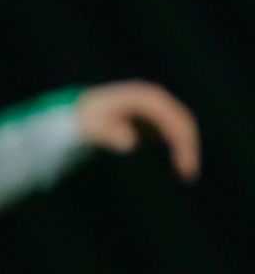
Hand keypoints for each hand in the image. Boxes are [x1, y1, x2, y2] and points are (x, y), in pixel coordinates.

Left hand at [76, 81, 199, 180]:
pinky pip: (176, 134)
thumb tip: (129, 142)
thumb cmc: (88, 120)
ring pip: (183, 128)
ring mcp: (159, 108)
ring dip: (188, 150)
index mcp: (144, 98)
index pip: (172, 117)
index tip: (184, 162)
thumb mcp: (93, 127)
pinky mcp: (158, 119)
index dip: (182, 139)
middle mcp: (156, 99)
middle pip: (183, 122)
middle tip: (188, 175)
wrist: (85, 111)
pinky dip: (182, 149)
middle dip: (189, 147)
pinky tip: (181, 168)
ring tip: (187, 176)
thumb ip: (109, 133)